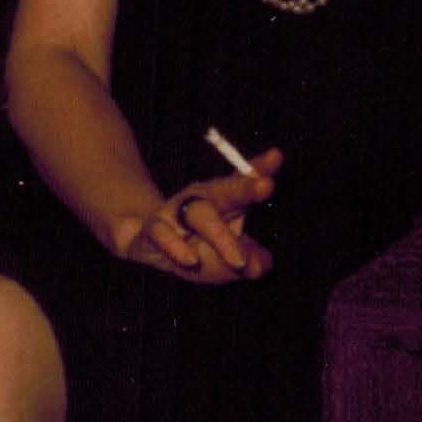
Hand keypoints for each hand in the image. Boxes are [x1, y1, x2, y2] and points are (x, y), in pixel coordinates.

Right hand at [107, 147, 281, 284]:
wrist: (145, 241)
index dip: (260, 168)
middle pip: (224, 189)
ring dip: (220, 236)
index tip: (276, 156)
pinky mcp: (153, 229)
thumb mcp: (228, 257)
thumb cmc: (197, 245)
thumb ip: (251, 260)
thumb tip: (260, 266)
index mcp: (225, 201)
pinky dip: (175, 245)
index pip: (244, 183)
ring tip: (239, 262)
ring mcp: (175, 212)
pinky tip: (190, 259)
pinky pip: (161, 232)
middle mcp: (202, 200)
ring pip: (199, 213)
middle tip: (267, 185)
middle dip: (245, 187)